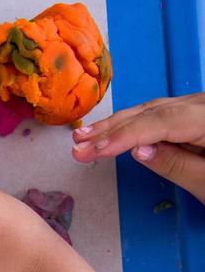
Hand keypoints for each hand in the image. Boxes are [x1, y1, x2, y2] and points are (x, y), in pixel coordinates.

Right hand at [71, 92, 204, 201]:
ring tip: (85, 138)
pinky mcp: (197, 114)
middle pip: (152, 112)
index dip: (123, 136)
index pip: (160, 123)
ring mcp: (201, 107)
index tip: (94, 150)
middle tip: (78, 147)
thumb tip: (138, 150)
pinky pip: (161, 115)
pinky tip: (113, 132)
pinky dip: (134, 125)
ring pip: (153, 110)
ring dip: (116, 125)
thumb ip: (176, 165)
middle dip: (112, 130)